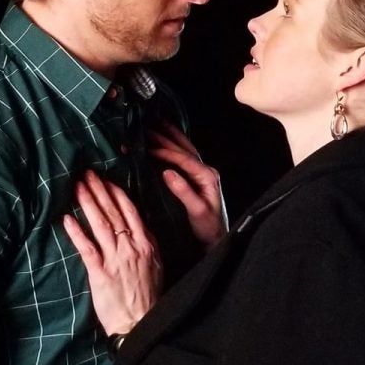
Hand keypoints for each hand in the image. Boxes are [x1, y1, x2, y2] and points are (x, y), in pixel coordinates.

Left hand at [62, 171, 162, 336]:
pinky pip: (86, 248)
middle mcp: (132, 247)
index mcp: (147, 244)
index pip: (131, 211)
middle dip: (100, 190)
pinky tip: (66, 219)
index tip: (107, 180)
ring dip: (88, 203)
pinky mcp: (100, 274)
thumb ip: (146, 246)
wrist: (142, 323)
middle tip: (88, 173)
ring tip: (78, 186)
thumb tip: (137, 229)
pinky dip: (76, 232)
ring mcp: (116, 260)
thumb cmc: (149, 298)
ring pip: (100, 224)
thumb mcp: (156, 266)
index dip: (117, 194)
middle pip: (114, 212)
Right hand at [150, 122, 227, 247]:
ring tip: (158, 124)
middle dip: (167, 137)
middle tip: (148, 127)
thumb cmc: (208, 228)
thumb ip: (183, 191)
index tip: (148, 148)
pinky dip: (175, 147)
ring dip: (172, 137)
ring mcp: (203, 174)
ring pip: (186, 150)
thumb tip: (167, 172)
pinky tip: (167, 142)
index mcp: (208, 176)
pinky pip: (184, 158)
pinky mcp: (197, 179)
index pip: (184, 159)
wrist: (216, 240)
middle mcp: (207, 171)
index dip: (166, 152)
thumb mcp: (197, 211)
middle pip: (185, 149)